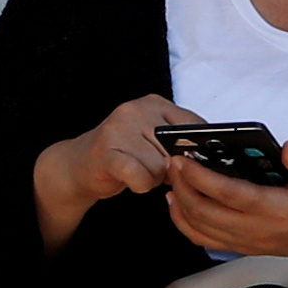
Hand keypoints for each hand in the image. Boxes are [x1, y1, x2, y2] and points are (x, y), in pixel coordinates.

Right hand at [41, 95, 192, 220]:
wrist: (77, 164)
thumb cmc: (125, 154)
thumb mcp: (156, 139)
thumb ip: (181, 141)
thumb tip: (210, 159)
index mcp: (155, 103)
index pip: (197, 127)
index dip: (196, 152)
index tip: (183, 161)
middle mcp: (136, 109)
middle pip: (179, 150)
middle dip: (172, 167)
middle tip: (153, 167)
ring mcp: (118, 128)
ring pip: (161, 166)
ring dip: (154, 179)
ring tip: (138, 171)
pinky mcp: (105, 152)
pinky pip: (139, 175)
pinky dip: (140, 184)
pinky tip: (130, 180)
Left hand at [164, 131, 287, 274]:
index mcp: (277, 210)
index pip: (229, 194)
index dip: (201, 177)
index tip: (183, 159)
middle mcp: (258, 229)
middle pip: (205, 211)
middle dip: (182, 185)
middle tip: (171, 161)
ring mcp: (248, 241)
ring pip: (200, 227)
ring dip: (179, 202)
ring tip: (172, 177)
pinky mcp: (243, 247)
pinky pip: (205, 239)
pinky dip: (184, 223)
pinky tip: (177, 204)